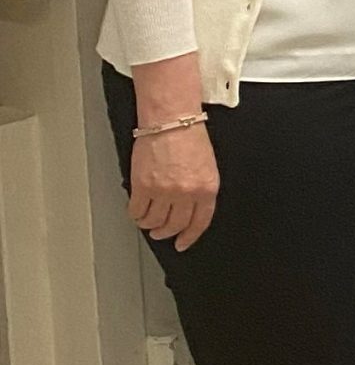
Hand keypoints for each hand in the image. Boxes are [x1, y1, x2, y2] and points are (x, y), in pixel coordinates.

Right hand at [129, 123, 218, 251]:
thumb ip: (201, 190)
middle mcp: (186, 193)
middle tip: (161, 234)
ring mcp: (164, 191)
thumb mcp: (208, 167)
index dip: (190, 236)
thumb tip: (190, 209)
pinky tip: (137, 212)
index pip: (200, 222)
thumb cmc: (190, 137)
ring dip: (149, 225)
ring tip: (148, 222)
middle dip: (167, 233)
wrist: (172, 120)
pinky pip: (137, 211)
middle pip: (175, 225)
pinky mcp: (143, 186)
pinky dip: (136, 215)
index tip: (182, 243)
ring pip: (154, 221)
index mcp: (207, 188)